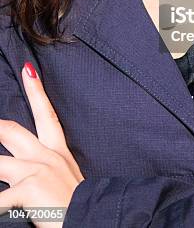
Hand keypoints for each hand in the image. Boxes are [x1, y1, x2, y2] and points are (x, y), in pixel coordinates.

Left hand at [0, 62, 83, 226]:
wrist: (93, 220)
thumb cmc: (79, 206)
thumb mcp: (68, 179)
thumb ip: (49, 168)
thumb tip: (30, 170)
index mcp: (58, 152)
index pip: (46, 114)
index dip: (36, 91)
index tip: (27, 70)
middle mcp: (46, 157)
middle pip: (12, 130)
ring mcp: (36, 171)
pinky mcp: (28, 189)